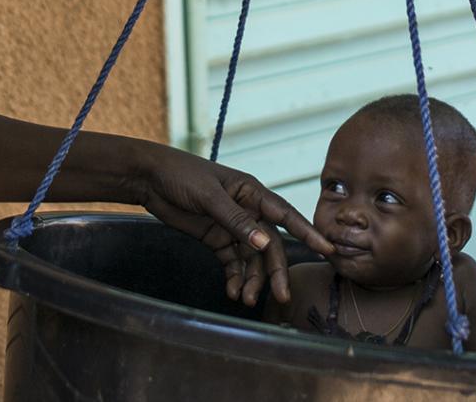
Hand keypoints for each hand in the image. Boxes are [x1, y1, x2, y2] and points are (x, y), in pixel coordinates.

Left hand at [134, 146, 333, 306]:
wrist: (149, 178)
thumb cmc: (181, 175)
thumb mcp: (209, 196)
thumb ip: (236, 220)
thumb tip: (264, 243)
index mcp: (251, 193)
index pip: (285, 215)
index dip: (307, 232)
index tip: (326, 248)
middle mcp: (247, 211)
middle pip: (269, 245)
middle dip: (274, 271)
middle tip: (281, 296)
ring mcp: (232, 227)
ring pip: (251, 258)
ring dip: (251, 279)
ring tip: (245, 299)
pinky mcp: (216, 238)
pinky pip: (232, 261)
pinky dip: (234, 277)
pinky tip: (232, 291)